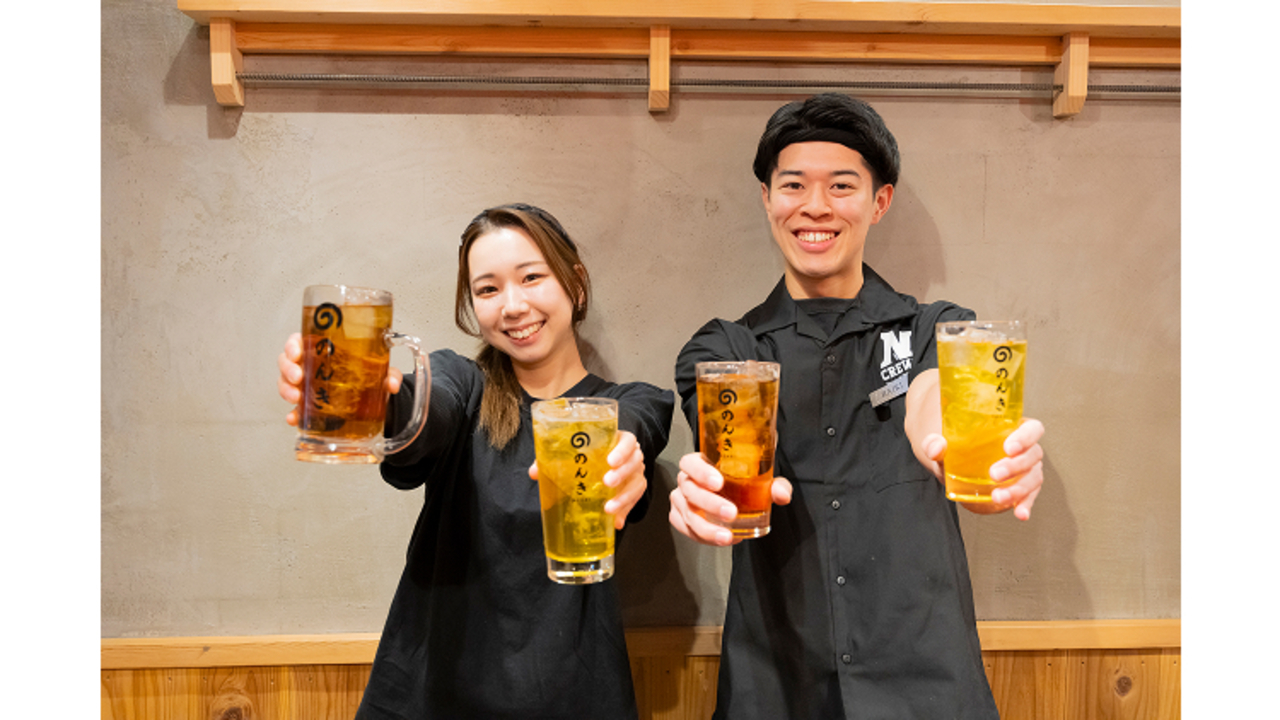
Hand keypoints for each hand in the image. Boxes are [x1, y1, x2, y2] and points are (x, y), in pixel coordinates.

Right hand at [277, 332, 401, 426]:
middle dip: (288, 368)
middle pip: (287, 361)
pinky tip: (294, 417)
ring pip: (285, 383)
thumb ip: (389, 374)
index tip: (297, 351)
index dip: (292, 344)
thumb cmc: (367, 376)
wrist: (373, 401)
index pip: (299, 340)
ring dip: (286, 389)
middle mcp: (311, 366)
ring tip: (296, 397)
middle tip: (298, 377)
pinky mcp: (309, 405)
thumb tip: (392, 383)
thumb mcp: (380, 370)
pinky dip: (293, 414)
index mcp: (323, 350)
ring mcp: (307, 386)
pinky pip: (295, 408)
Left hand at [528, 431, 647, 529]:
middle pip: (635, 462)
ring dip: (624, 497)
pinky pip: (634, 501)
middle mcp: (631, 456)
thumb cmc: (589, 453)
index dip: (622, 450)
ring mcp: (635, 473)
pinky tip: (616, 522)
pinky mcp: (634, 489)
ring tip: (608, 508)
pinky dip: (625, 512)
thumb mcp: (574, 452)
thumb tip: (534, 472)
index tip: (610, 460)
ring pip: (637, 483)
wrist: (605, 461)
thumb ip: (554, 458)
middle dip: (622, 474)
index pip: (628, 441)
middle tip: (607, 482)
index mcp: (618, 440)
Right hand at [667, 452, 791, 545]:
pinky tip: (721, 539)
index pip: (691, 462)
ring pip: (686, 513)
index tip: (718, 482)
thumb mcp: (761, 475)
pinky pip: (686, 529)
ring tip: (727, 536)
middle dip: (709, 504)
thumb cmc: (743, 478)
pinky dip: (702, 537)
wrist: (737, 492)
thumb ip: (774, 484)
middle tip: (731, 513)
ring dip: (706, 527)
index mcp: (701, 462)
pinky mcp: (682, 518)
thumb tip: (781, 494)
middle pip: (689, 490)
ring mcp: (682, 500)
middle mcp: (687, 480)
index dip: (701, 472)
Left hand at [921, 418, 1045, 520]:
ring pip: (1033, 477)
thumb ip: (934, 441)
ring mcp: (1024, 469)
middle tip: (994, 474)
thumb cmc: (953, 443)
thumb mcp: (940, 439)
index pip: (1031, 428)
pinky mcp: (1020, 487)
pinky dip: (1025, 504)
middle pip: (1033, 454)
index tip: (1008, 448)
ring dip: (1018, 489)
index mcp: (1010, 428)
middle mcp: (1023, 448)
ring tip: (998, 497)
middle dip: (1015, 466)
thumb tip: (937, 447)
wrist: (951, 461)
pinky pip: (1028, 495)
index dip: (1025, 437)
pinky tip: (1020, 513)